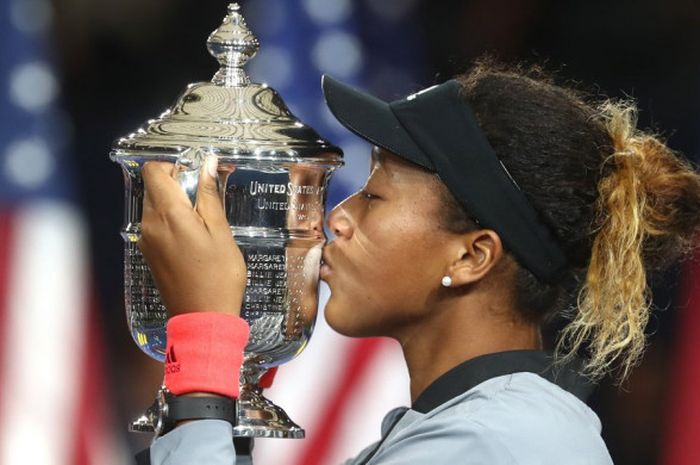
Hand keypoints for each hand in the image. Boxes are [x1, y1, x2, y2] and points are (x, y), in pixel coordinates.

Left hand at [138, 156, 245, 315]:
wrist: (202, 318)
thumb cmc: (218, 277)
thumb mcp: (221, 232)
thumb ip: (209, 195)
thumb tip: (206, 165)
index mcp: (168, 215)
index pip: (153, 171)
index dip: (174, 166)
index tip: (195, 176)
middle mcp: (150, 224)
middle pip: (153, 187)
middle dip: (177, 184)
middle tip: (204, 199)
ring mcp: (146, 240)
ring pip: (153, 205)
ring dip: (174, 204)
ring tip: (202, 221)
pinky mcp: (149, 253)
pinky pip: (155, 224)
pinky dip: (170, 221)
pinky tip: (193, 238)